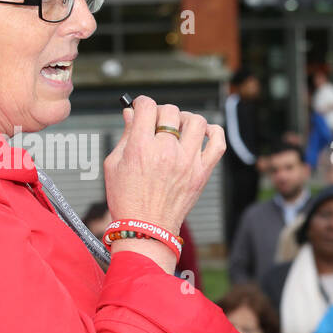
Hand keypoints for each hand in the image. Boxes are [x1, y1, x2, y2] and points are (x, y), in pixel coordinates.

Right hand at [103, 96, 226, 237]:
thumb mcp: (114, 164)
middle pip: (171, 111)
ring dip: (186, 119)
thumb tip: (130, 113)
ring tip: (178, 129)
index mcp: (140, 147)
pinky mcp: (202, 173)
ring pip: (196, 121)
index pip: (146, 107)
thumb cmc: (127, 198)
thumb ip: (125, 135)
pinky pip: (218, 143)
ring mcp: (187, 161)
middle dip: (161, 112)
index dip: (141, 103)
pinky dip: (214, 132)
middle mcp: (166, 151)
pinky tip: (203, 134)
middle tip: (157, 123)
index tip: (141, 108)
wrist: (146, 228)